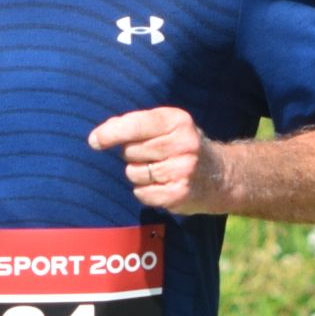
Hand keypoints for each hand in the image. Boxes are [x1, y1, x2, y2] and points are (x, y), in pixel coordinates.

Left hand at [89, 106, 235, 212]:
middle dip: (132, 154)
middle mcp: (183, 144)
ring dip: (138, 174)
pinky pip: (141, 193)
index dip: (110, 133)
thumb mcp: (167, 126)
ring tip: (160, 171)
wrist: (220, 176)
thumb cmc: (182, 146)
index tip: (94, 141)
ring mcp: (182, 170)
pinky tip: (162, 186)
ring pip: (133, 173)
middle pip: (129, 151)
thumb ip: (135, 125)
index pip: (136, 125)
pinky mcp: (178, 194)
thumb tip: (98, 136)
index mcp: (178, 121)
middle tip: (153, 155)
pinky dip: (145, 192)